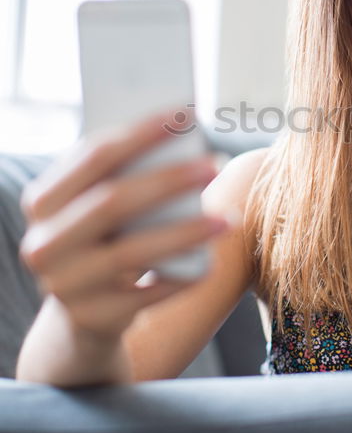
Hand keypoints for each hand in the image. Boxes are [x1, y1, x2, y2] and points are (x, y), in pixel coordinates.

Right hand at [18, 108, 231, 340]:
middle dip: (167, 180)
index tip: (186, 113)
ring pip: (132, 253)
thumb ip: (122, 176)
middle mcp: (43, 244)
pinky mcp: (93, 318)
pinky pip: (147, 294)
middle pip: (111, 202)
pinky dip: (182, 277)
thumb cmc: (105, 239)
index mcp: (43, 201)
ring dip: (185, 233)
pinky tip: (211, 264)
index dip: (141, 133)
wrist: (83, 314)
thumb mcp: (98, 207)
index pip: (92, 156)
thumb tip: (182, 134)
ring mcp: (64, 286)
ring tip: (227, 219)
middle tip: (214, 164)